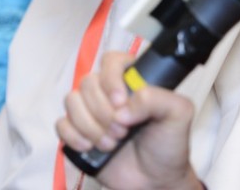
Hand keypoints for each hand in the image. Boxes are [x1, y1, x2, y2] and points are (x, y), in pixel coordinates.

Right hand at [56, 51, 203, 189]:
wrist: (156, 180)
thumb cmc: (168, 144)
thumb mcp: (178, 114)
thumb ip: (158, 99)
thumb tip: (124, 108)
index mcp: (132, 81)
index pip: (111, 61)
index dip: (111, 78)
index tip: (120, 102)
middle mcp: (109, 93)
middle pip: (88, 82)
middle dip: (103, 111)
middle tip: (122, 131)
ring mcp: (92, 112)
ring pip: (72, 101)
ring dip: (90, 125)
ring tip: (111, 143)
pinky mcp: (79, 132)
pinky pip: (61, 124)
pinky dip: (74, 136)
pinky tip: (91, 146)